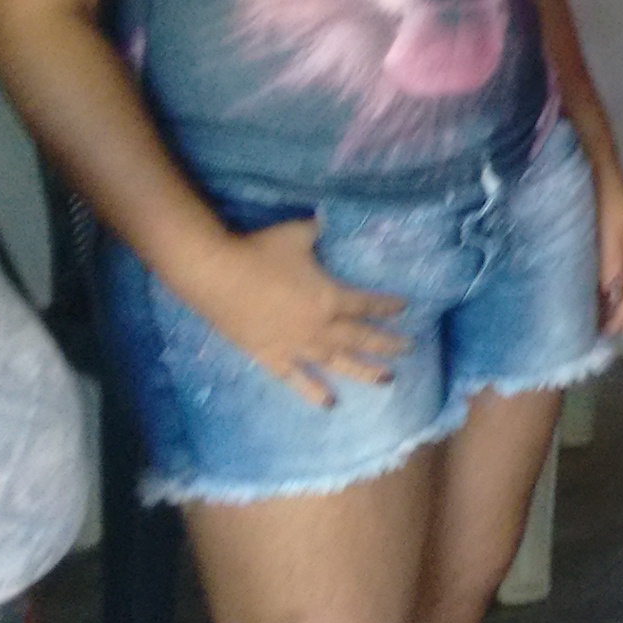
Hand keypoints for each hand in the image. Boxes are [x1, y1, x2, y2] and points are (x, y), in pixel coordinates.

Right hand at [183, 221, 407, 406]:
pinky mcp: (269, 356)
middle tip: (408, 349)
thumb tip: (330, 219)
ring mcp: (295, 345)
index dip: (387, 306)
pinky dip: (314, 392)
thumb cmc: (259, 251)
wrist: (214, 274)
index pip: (367, 304)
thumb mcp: (298, 234)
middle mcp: (318, 327)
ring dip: (363, 372)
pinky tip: (331, 404)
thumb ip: (319, 229)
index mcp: (329, 297)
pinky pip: (296, 379)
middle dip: (387, 344)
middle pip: (360, 338)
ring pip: (337, 363)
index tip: (404, 308)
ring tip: (387, 380)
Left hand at [592, 176, 622, 336]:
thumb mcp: (607, 230)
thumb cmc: (601, 195)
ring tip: (599, 323)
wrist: (588, 162)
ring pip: (620, 279)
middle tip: (608, 333)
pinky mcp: (601, 240)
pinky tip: (590, 298)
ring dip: (613, 301)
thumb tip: (612, 294)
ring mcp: (617, 243)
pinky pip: (607, 270)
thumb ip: (610, 262)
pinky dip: (601, 287)